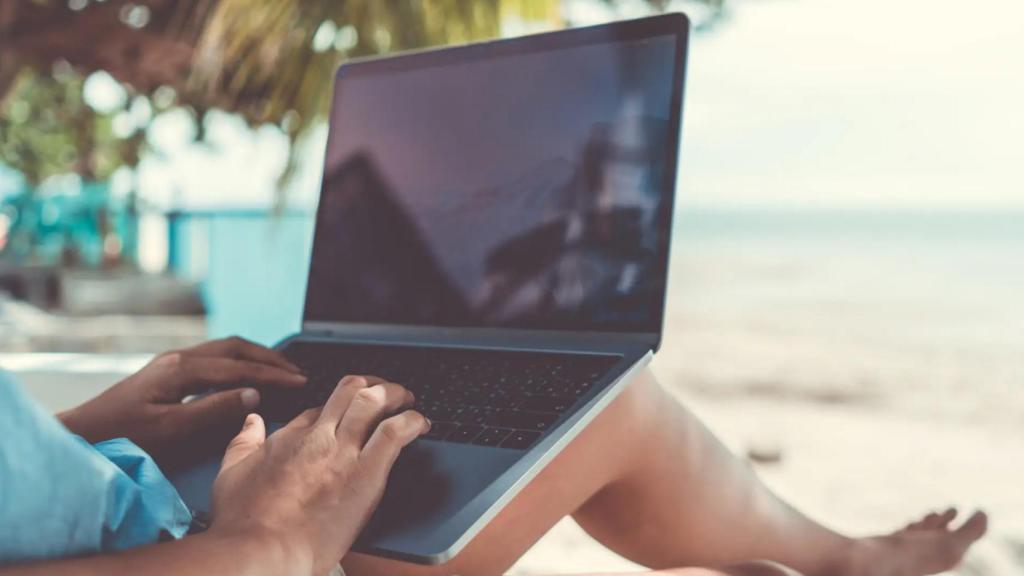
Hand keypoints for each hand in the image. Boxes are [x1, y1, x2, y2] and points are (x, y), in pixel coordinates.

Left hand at [58, 337, 306, 468]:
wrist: (82, 434)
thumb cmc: (122, 436)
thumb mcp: (171, 429)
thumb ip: (213, 410)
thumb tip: (253, 395)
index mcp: (182, 368)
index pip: (240, 367)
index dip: (273, 375)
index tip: (299, 381)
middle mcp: (179, 358)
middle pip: (236, 347)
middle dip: (270, 358)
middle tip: (297, 371)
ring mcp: (173, 362)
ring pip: (225, 349)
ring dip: (256, 357)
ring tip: (280, 370)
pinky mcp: (168, 371)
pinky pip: (215, 358)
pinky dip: (239, 362)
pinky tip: (246, 374)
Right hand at [210, 375, 429, 574]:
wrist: (261, 550)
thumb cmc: (243, 522)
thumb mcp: (231, 472)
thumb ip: (243, 441)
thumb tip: (252, 420)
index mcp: (290, 436)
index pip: (321, 408)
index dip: (339, 408)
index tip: (348, 416)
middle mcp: (319, 437)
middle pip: (350, 392)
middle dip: (372, 386)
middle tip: (386, 391)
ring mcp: (343, 452)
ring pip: (374, 402)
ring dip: (395, 394)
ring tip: (407, 399)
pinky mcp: (366, 474)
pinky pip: (395, 433)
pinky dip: (412, 421)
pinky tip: (421, 423)